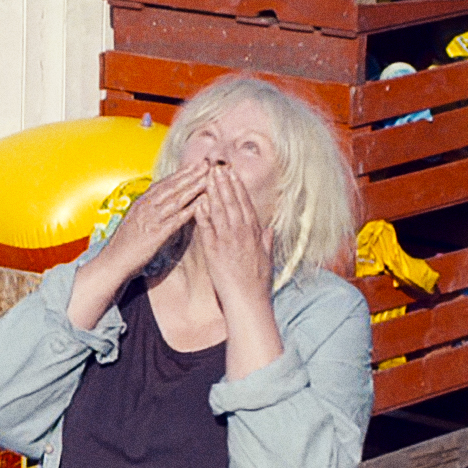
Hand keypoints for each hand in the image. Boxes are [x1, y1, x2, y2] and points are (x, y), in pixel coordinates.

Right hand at [92, 161, 207, 278]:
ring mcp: (150, 220)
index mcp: (141, 203)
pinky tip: (202, 204)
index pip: (164, 184)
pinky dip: (190, 210)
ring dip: (193, 188)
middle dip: (190, 175)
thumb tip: (158, 203)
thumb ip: (147, 211)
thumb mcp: (134, 221)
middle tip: (206, 164)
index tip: (195, 165)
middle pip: (172, 187)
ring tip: (208, 179)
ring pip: (175, 200)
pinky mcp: (156, 234)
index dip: (181, 174)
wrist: (113, 262)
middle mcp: (146, 207)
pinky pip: (176, 219)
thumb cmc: (124, 245)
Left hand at [193, 164, 275, 304]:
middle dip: (225, 183)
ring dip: (213, 193)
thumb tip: (269, 230)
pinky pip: (208, 230)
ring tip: (207, 177)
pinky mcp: (214, 253)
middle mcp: (242, 234)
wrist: (247, 301)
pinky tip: (198, 202)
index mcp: (254, 234)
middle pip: (232, 203)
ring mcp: (228, 242)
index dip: (238, 187)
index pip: (245, 204)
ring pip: (220, 211)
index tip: (232, 173)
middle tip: (217, 166)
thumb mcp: (267, 258)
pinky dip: (203, 215)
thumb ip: (266, 242)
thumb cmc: (257, 283)